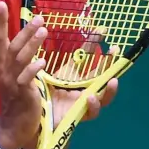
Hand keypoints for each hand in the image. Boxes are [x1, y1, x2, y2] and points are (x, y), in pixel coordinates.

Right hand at [0, 1, 46, 148]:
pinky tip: (42, 60)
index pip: (0, 41)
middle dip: (24, 31)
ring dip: (31, 44)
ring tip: (43, 30)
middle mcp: (5, 73)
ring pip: (19, 60)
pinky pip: (25, 80)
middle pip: (12, 47)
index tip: (1, 4)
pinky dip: (32, 69)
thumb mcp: (9, 76)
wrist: (12, 128)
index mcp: (3, 67)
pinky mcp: (21, 95)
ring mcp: (12, 84)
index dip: (0, 23)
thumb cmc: (14, 100)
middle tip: (39, 17)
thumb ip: (6, 58)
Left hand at [22, 29, 119, 148]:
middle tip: (117, 50)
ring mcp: (82, 102)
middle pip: (102, 76)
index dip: (94, 44)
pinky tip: (91, 98)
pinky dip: (94, 106)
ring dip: (110, 89)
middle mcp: (81, 88)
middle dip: (111, 64)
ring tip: (113, 80)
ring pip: (103, 97)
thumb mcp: (41, 73)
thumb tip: (39, 30)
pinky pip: (91, 113)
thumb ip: (45, 61)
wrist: (31, 119)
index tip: (101, 29)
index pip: (87, 58)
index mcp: (73, 76)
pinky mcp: (78, 116)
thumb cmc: (39, 94)